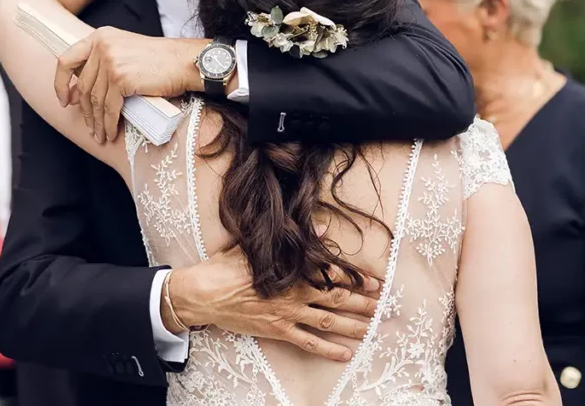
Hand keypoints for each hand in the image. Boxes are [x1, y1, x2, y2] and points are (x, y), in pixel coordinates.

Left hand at [55, 27, 206, 142]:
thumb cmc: (160, 61)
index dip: (60, 83)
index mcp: (100, 36)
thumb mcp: (125, 50)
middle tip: (89, 126)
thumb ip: (103, 61)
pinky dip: (108, 124)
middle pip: (82, 85)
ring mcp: (110, 61)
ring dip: (96, 121)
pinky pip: (108, 108)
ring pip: (94, 100)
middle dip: (84, 110)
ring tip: (100, 135)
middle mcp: (102, 45)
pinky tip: (110, 132)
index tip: (65, 100)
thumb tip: (80, 89)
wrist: (185, 62)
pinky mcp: (120, 78)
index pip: (67, 59)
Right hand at [168, 248, 379, 361]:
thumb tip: (321, 230)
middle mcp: (293, 293)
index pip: (329, 273)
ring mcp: (286, 314)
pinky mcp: (277, 330)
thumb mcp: (257, 247)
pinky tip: (345, 354)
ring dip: (352, 324)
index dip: (355, 278)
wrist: (203, 293)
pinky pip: (308, 343)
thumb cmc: (228, 266)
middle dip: (361, 302)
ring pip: (327, 321)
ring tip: (372, 327)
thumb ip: (292, 241)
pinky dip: (327, 349)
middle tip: (382, 305)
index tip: (375, 281)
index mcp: (290, 270)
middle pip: (335, 298)